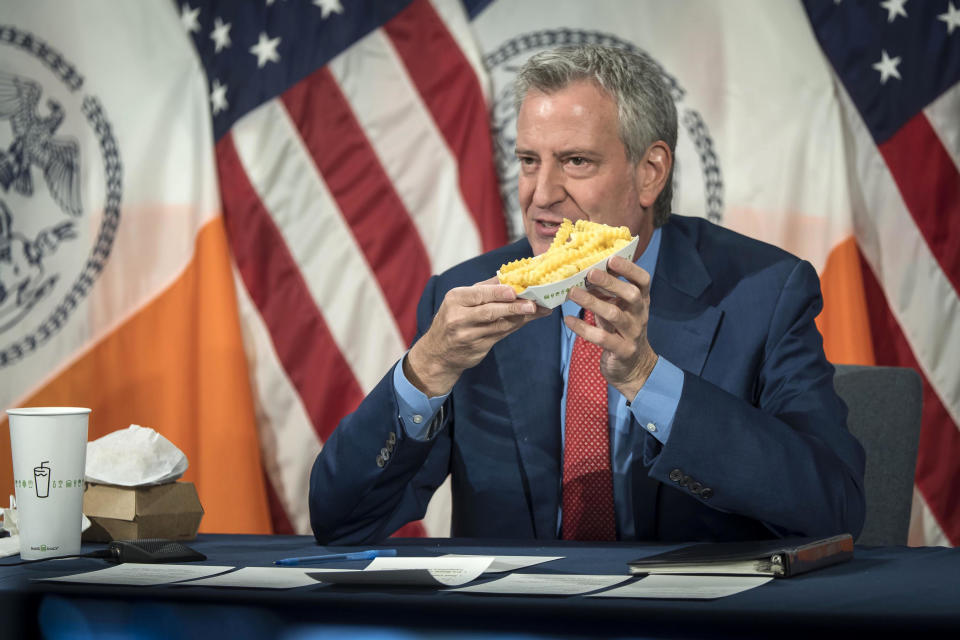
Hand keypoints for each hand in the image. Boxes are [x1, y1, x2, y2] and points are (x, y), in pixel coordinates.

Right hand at [406, 277, 551, 395]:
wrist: (438, 352)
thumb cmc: (452, 319)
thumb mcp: (460, 300)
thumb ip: (483, 288)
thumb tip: (509, 276)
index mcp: (455, 299)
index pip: (479, 294)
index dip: (498, 293)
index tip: (515, 291)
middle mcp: (459, 318)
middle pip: (490, 311)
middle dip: (514, 307)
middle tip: (533, 304)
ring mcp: (468, 335)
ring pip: (500, 325)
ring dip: (520, 317)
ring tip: (538, 310)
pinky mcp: (478, 348)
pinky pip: (501, 334)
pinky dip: (515, 326)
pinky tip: (526, 319)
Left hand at [564, 255, 658, 400]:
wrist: (632, 367)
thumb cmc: (620, 330)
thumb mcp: (617, 309)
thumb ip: (606, 292)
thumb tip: (584, 270)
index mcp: (641, 301)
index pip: (643, 280)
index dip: (629, 268)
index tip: (611, 258)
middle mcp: (640, 315)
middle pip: (631, 294)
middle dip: (611, 282)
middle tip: (589, 272)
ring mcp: (633, 333)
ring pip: (614, 314)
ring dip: (592, 302)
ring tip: (572, 293)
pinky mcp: (622, 350)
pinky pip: (602, 338)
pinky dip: (583, 328)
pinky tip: (568, 320)